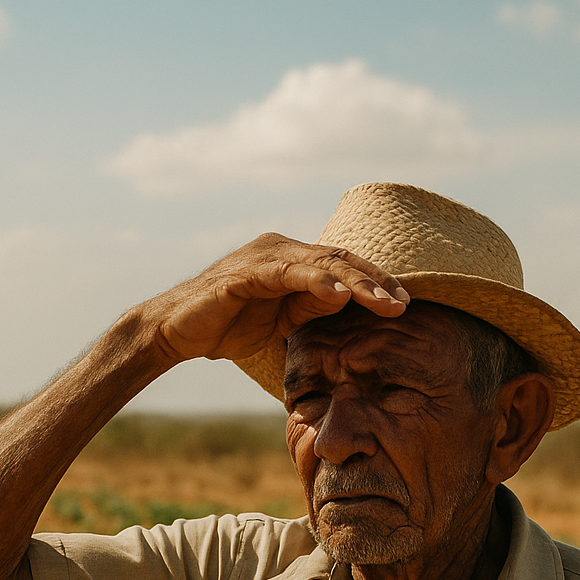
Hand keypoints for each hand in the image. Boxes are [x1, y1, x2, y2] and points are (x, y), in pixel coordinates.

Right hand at [145, 233, 410, 367]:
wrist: (175, 331)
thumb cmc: (228, 325)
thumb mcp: (282, 319)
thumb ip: (312, 306)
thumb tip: (348, 300)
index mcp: (292, 259)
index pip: (343, 267)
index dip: (376, 282)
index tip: (405, 304)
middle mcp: (280, 249)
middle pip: (339, 259)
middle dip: (376, 281)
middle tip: (404, 304)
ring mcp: (263, 256)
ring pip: (320, 263)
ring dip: (356, 282)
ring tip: (383, 301)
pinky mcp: (244, 272)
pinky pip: (286, 273)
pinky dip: (315, 280)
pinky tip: (337, 293)